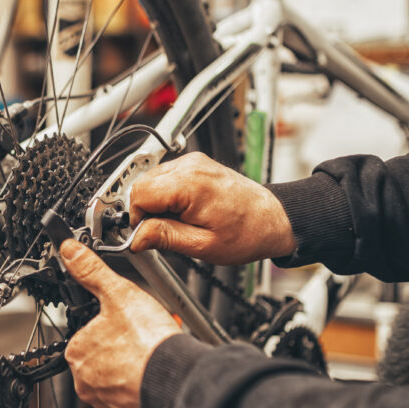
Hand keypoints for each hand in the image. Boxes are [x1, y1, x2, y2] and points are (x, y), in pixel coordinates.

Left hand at [60, 239, 180, 407]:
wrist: (176, 384)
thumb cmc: (147, 344)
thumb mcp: (119, 293)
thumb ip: (91, 271)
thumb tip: (70, 251)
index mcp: (76, 352)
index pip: (87, 332)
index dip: (110, 323)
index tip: (127, 320)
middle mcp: (85, 383)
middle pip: (104, 356)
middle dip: (124, 345)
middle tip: (145, 336)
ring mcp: (105, 404)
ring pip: (119, 378)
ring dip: (135, 366)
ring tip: (155, 353)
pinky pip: (133, 400)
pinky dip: (144, 388)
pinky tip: (159, 374)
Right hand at [129, 151, 295, 263]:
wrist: (273, 219)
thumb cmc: (248, 232)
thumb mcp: (202, 245)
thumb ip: (164, 237)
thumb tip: (135, 237)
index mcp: (190, 184)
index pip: (139, 194)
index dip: (137, 218)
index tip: (146, 235)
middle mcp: (190, 166)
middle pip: (141, 185)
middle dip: (146, 211)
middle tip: (163, 231)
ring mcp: (193, 162)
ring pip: (151, 180)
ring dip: (156, 203)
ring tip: (179, 221)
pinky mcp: (195, 164)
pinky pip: (165, 178)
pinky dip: (166, 196)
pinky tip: (183, 210)